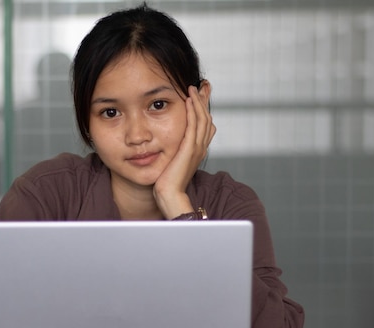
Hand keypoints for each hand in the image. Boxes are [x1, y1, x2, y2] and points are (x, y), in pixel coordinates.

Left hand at [153, 82, 215, 218]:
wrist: (170, 195)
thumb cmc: (167, 182)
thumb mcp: (172, 161)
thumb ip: (174, 150)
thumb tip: (167, 141)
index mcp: (198, 149)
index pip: (205, 124)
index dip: (204, 109)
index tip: (200, 95)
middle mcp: (200, 147)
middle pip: (207, 118)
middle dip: (204, 101)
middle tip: (202, 85)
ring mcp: (196, 147)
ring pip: (202, 118)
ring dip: (198, 101)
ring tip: (193, 88)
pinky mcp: (189, 149)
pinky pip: (193, 125)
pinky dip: (192, 110)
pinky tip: (188, 99)